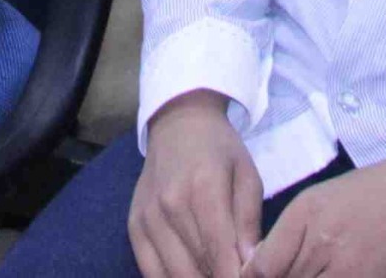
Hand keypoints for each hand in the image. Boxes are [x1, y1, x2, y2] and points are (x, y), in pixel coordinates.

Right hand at [132, 95, 265, 277]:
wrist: (178, 124)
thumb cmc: (220, 151)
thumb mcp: (247, 176)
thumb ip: (249, 222)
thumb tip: (251, 266)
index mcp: (204, 189)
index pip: (220, 253)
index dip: (235, 277)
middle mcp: (170, 205)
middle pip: (196, 269)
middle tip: (233, 276)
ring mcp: (148, 217)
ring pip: (173, 275)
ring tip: (214, 274)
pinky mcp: (134, 226)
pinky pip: (150, 271)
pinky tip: (189, 273)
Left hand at [245, 138, 385, 277]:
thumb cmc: (374, 191)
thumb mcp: (322, 198)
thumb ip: (290, 232)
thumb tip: (261, 266)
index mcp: (304, 215)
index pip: (262, 266)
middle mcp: (322, 241)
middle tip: (296, 272)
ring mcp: (349, 266)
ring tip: (320, 272)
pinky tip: (338, 276)